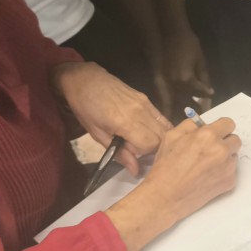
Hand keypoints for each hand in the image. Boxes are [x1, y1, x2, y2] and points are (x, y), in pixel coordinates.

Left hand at [52, 62, 170, 175]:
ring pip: (166, 127)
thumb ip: (119, 153)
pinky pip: (161, 117)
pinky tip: (148, 132)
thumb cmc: (85, 108)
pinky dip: (159, 128)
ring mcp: (146, 103)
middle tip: (138, 151)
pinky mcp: (146, 98)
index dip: (144, 155)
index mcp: (126, 122)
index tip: (132, 156)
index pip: (150, 145)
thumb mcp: (97, 135)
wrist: (85, 79)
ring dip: (159, 139)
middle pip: (162, 137)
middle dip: (154, 149)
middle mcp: (141, 112)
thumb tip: (136, 170)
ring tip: (143, 142)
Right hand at [107, 117, 240, 250]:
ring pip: (234, 156)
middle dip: (224, 142)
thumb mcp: (171, 137)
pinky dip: (223, 172)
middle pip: (235, 140)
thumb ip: (190, 126)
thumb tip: (201, 123)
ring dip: (224, 157)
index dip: (221, 127)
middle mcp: (221, 150)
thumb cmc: (165, 168)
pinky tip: (207, 176)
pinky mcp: (230, 182)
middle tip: (210, 149)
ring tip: (206, 165)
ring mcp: (228, 167)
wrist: (165, 197)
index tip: (217, 132)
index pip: (228, 123)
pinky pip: (232, 171)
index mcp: (208, 136)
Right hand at [159, 28, 212, 114]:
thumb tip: (209, 93)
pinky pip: (164, 98)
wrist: (170, 34)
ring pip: (172, 103)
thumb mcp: (201, 61)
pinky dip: (167, 106)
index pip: (199, 93)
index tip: (211, 100)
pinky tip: (170, 114)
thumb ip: (204, 79)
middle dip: (193, 111)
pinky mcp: (158, 82)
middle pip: (185, 102)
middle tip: (201, 119)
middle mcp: (174, 84)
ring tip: (186, 121)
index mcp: (186, 79)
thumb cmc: (188, 44)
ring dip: (179, 112)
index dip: (206, 96)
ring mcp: (164, 83)